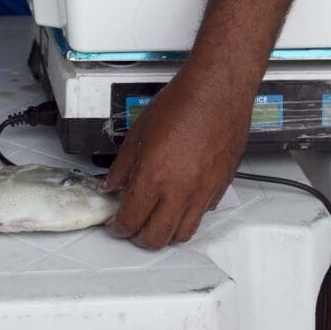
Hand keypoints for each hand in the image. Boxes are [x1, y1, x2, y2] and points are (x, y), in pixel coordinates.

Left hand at [100, 65, 253, 248]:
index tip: (114, 225)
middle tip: (131, 226)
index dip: (118, 228)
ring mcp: (202, 192)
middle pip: (156, 238)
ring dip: (165, 233)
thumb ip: (122, 165)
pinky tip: (177, 202)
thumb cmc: (181, 104)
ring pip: (182, 234)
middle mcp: (179, 190)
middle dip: (138, 238)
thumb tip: (111, 185)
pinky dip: (186, 217)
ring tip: (154, 219)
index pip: (130, 220)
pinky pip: (201, 215)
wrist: (218, 91)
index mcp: (153, 176)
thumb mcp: (138, 132)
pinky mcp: (219, 188)